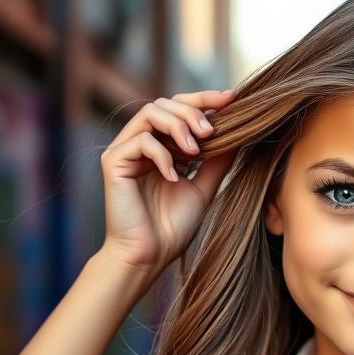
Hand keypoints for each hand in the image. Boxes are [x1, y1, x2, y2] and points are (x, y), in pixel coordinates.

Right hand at [97, 88, 238, 281]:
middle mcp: (142, 143)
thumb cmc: (173, 227)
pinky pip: (140, 141)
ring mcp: (126, 150)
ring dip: (178, 125)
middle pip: (165, 102)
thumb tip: (239, 134)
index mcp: (163, 146)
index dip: (205, 99)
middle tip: (211, 132)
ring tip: (195, 151)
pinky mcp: (113, 161)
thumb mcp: (203, 188)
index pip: (181, 109)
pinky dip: (162, 155)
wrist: (149, 256)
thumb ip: (217, 161)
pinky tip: (174, 177)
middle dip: (192, 111)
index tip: (233, 98)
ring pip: (151, 112)